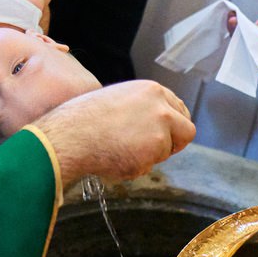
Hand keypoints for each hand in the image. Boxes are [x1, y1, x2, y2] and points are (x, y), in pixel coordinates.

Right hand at [32, 80, 194, 186]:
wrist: (71, 134)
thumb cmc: (84, 120)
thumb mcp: (118, 100)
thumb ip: (140, 108)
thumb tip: (150, 123)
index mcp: (151, 90)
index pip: (179, 108)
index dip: (173, 125)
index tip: (166, 134)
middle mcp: (161, 105)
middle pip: (187, 130)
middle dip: (174, 143)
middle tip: (152, 150)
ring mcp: (160, 127)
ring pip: (166, 150)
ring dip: (148, 156)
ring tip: (120, 150)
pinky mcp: (156, 148)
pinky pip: (150, 166)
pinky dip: (136, 167)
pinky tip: (116, 157)